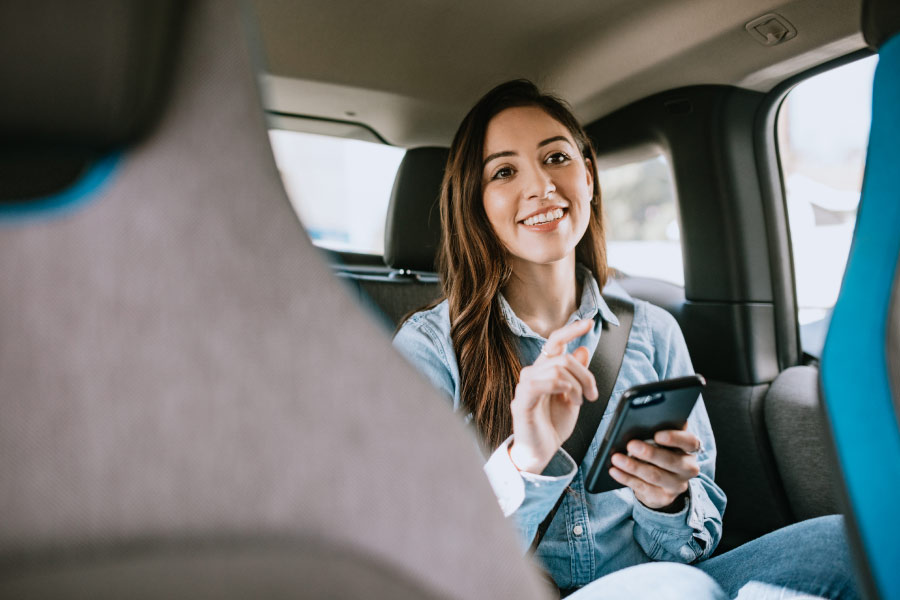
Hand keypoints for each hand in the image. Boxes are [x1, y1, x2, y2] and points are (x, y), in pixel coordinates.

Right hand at [508, 319, 598, 473]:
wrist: (540, 452)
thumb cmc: (552, 426)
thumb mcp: (573, 396)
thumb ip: (577, 375)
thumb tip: (583, 349)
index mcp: (545, 370)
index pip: (556, 342)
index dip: (571, 329)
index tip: (589, 322)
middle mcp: (533, 373)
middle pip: (564, 357)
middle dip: (586, 375)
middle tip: (593, 395)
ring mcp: (525, 385)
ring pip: (557, 369)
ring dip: (576, 387)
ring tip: (578, 402)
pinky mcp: (522, 400)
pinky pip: (542, 382)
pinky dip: (560, 387)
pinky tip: (566, 398)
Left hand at [608, 425, 701, 510]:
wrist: (662, 482)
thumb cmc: (660, 451)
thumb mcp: (663, 441)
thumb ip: (657, 431)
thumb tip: (638, 424)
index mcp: (690, 448)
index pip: (690, 441)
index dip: (675, 438)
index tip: (657, 435)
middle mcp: (688, 468)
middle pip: (671, 461)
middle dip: (649, 453)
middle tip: (630, 445)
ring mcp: (677, 485)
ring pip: (655, 475)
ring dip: (633, 466)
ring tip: (616, 458)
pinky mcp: (663, 497)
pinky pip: (643, 487)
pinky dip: (626, 478)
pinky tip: (615, 471)